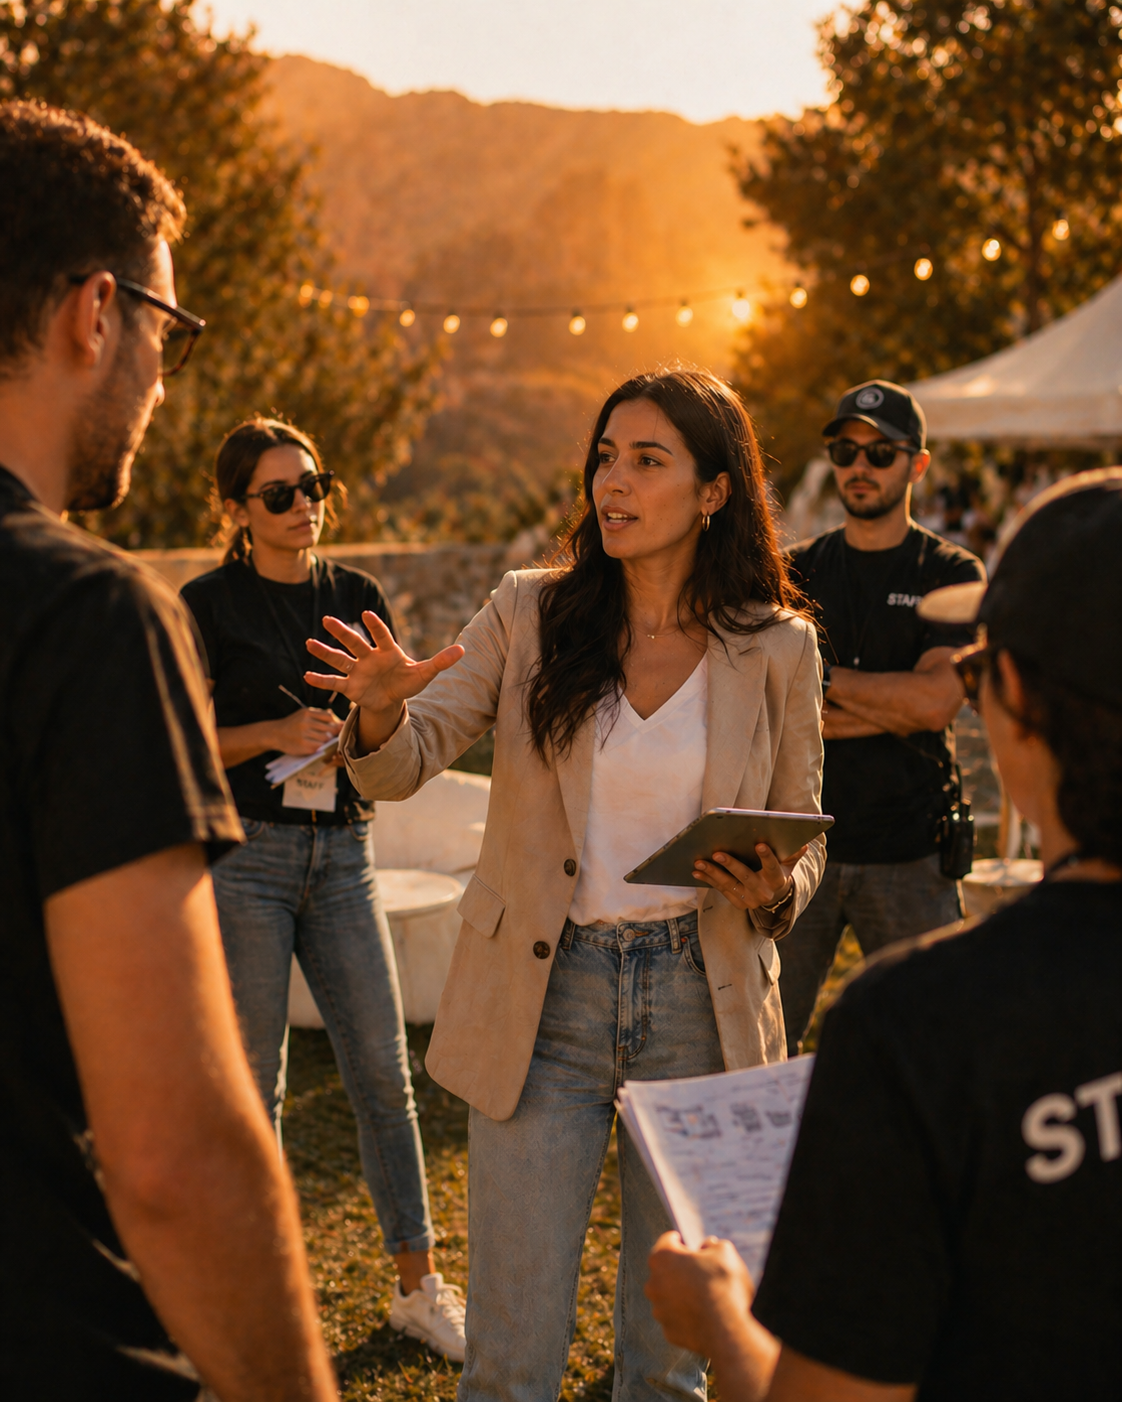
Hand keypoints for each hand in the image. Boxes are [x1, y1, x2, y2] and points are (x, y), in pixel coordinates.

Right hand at [270, 705, 342, 756]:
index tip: (335, 727)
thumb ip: (320, 716)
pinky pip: (319, 747)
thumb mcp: (304, 714)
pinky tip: (316, 746)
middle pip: (330, 728)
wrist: (275, 734)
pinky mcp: (303, 746)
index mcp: (307, 713)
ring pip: (326, 739)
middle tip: (331, 736)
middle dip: (333, 733)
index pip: (329, 717)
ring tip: (322, 741)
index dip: (335, 723)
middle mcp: (305, 722)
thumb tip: (340, 722)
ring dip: (327, 742)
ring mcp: (304, 735)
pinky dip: (320, 748)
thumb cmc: (293, 724)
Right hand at [304, 611, 464, 744]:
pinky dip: (322, 680)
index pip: (381, 636)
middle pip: (354, 642)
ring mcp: (358, 671)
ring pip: (340, 659)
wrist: (393, 699)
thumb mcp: (425, 673)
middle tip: (327, 620)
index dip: (375, 626)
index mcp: (387, 651)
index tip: (367, 615)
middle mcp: (369, 657)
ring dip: (325, 652)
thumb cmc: (408, 681)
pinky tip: (307, 676)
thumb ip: (441, 661)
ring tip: (310, 643)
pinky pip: (335, 682)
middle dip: (342, 632)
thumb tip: (463, 650)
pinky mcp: (351, 686)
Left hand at [646, 1233, 761, 1358]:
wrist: (728, 1330)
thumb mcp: (724, 1252)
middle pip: (665, 1270)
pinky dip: (687, 1316)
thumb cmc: (724, 1285)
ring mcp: (659, 1310)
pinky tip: (705, 1316)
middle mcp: (653, 1283)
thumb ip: (713, 1244)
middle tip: (703, 1273)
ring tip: (706, 1297)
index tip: (695, 1248)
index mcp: (662, 1257)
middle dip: (680, 1269)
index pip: (668, 1241)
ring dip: (682, 1294)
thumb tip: (708, 1246)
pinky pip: (677, 1318)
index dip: (683, 1241)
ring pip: (669, 1296)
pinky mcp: (668, 1332)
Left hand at [693, 843, 806, 911]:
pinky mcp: (738, 902)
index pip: (773, 867)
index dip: (767, 856)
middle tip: (717, 852)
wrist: (775, 898)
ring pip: (729, 884)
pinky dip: (708, 880)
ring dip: (713, 873)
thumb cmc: (779, 873)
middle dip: (731, 864)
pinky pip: (721, 890)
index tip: (760, 844)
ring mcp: (750, 899)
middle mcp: (763, 892)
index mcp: (777, 880)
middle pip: (745, 876)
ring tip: (699, 861)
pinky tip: (697, 870)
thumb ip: (793, 853)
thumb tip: (803, 842)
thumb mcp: (789, 864)